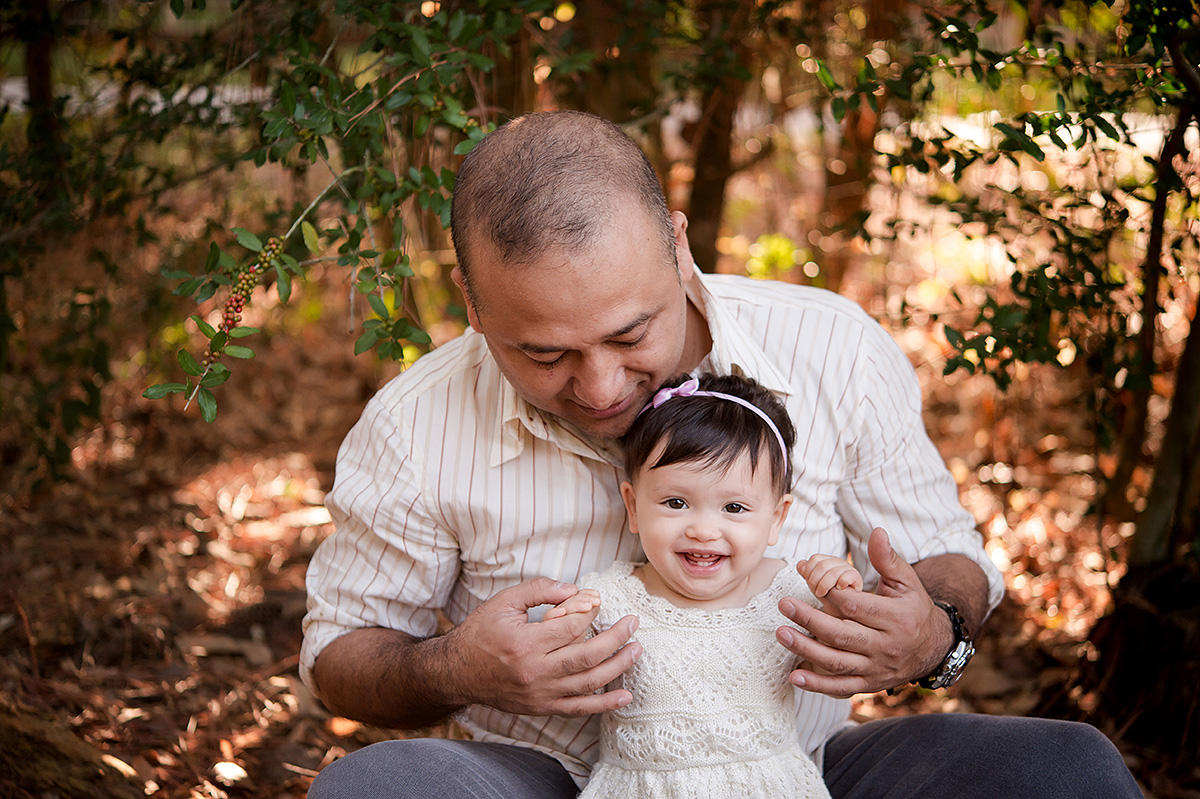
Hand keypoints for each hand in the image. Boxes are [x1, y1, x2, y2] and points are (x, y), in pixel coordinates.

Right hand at [443, 577, 640, 716]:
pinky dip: (604, 704)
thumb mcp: (504, 602)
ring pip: (589, 682)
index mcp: (524, 643)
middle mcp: (535, 671)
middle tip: (633, 623)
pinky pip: (579, 708)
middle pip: (588, 655)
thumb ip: (539, 590)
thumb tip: (575, 589)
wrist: (457, 673)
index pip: (572, 626)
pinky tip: (625, 696)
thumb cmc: (481, 633)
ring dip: (618, 666)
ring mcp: (540, 694)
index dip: (591, 611)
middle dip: (617, 638)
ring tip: (636, 650)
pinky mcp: (541, 707)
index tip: (600, 601)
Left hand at [776, 528, 950, 697]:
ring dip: (807, 650)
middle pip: (843, 635)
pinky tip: (794, 677)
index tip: (805, 578)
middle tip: (783, 604)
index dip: (830, 594)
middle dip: (810, 620)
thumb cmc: (913, 608)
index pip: (857, 607)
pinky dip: (818, 686)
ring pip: (838, 662)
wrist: (933, 648)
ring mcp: (877, 668)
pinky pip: (842, 687)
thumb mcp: (907, 581)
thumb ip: (888, 558)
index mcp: (896, 618)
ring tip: (781, 634)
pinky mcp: (870, 684)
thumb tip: (876, 531)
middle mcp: (887, 647)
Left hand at [797, 554, 863, 599]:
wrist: (847, 607)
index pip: (814, 559)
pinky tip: (839, 589)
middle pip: (822, 565)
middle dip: (815, 581)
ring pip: (833, 572)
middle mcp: (836, 562)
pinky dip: (841, 584)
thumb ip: (807, 574)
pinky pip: (847, 576)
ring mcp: (847, 568)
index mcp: (826, 560)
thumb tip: (801, 566)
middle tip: (816, 592)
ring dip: (824, 585)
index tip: (810, 585)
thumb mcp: (816, 584)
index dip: (809, 573)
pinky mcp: (855, 577)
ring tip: (823, 593)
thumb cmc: (831, 595)